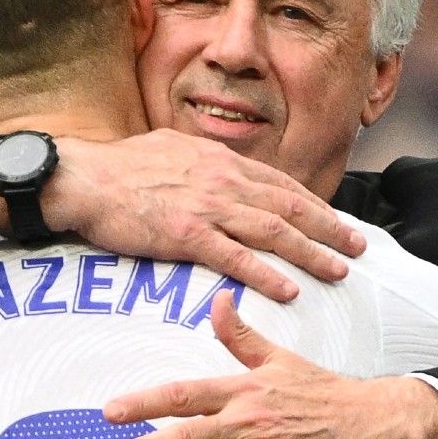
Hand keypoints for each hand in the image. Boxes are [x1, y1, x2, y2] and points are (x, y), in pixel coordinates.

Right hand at [26, 129, 367, 302]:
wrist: (80, 178)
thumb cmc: (118, 167)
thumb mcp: (170, 148)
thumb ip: (201, 161)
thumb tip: (218, 169)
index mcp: (220, 160)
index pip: (280, 184)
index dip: (314, 205)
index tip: (335, 221)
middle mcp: (222, 180)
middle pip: (289, 207)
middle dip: (329, 228)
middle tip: (358, 247)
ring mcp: (206, 207)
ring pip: (273, 232)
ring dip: (311, 253)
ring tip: (338, 271)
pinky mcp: (185, 235)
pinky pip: (235, 258)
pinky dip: (265, 275)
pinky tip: (288, 290)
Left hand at [101, 292, 437, 438]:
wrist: (373, 423)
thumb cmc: (324, 392)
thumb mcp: (280, 358)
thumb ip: (241, 336)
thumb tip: (219, 300)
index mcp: (245, 390)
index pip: (186, 394)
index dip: (146, 403)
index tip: (112, 411)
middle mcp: (250, 421)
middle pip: (188, 435)